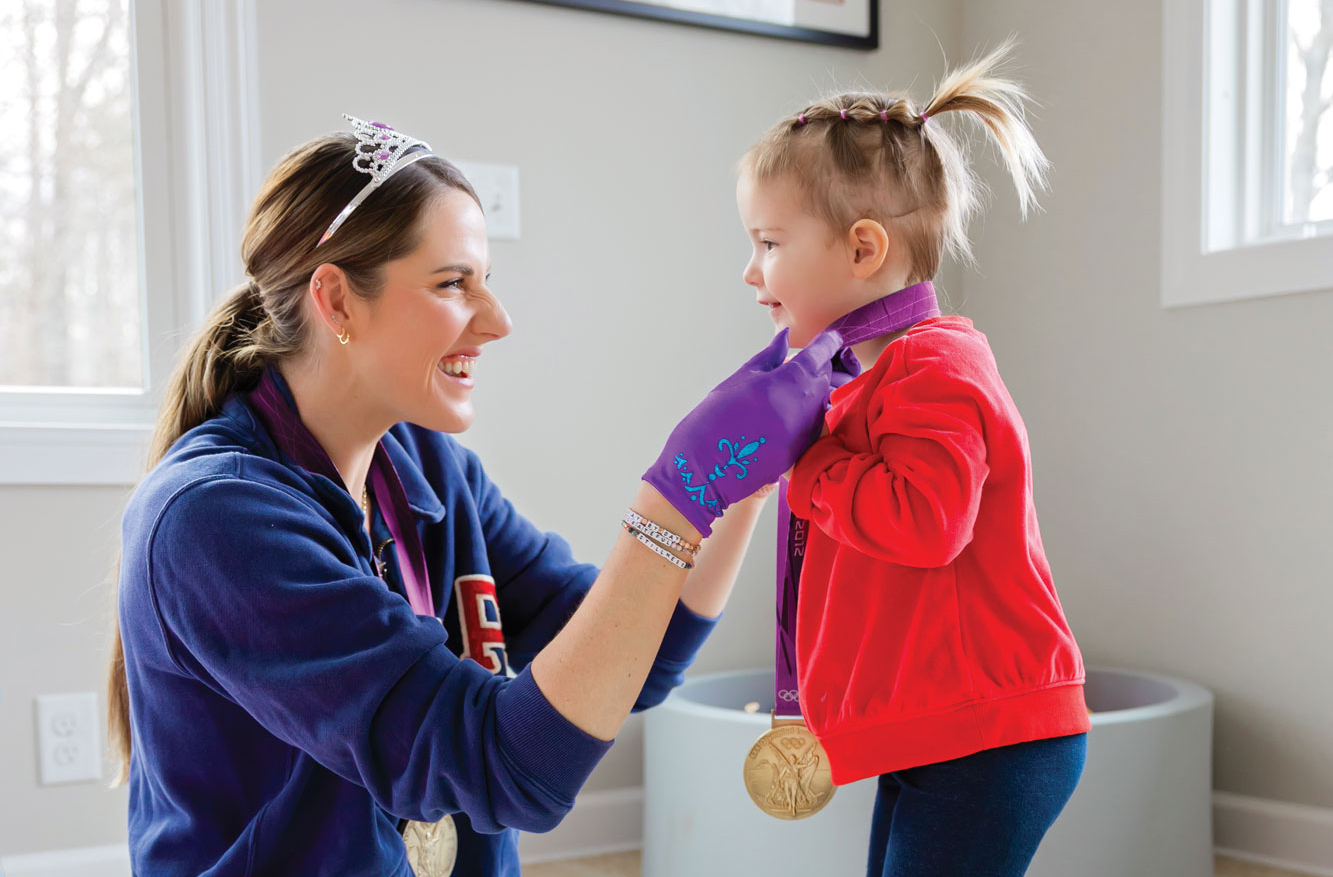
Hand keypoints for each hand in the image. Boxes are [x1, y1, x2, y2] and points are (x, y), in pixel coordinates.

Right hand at [643, 328, 842, 535]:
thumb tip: (785, 337)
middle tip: (801, 365)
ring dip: (812, 391)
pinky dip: (807, 413)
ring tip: (787, 391)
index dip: (827, 342)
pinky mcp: (805, 448)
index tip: (829, 338)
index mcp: (790, 378)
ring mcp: (808, 427)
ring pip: (822, 400)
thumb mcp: (742, 379)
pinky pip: (815, 422)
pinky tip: (784, 414)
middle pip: (825, 376)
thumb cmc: (718, 417)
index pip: (821, 353)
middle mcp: (807, 402)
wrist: (709, 465)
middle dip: (818, 367)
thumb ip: (769, 357)